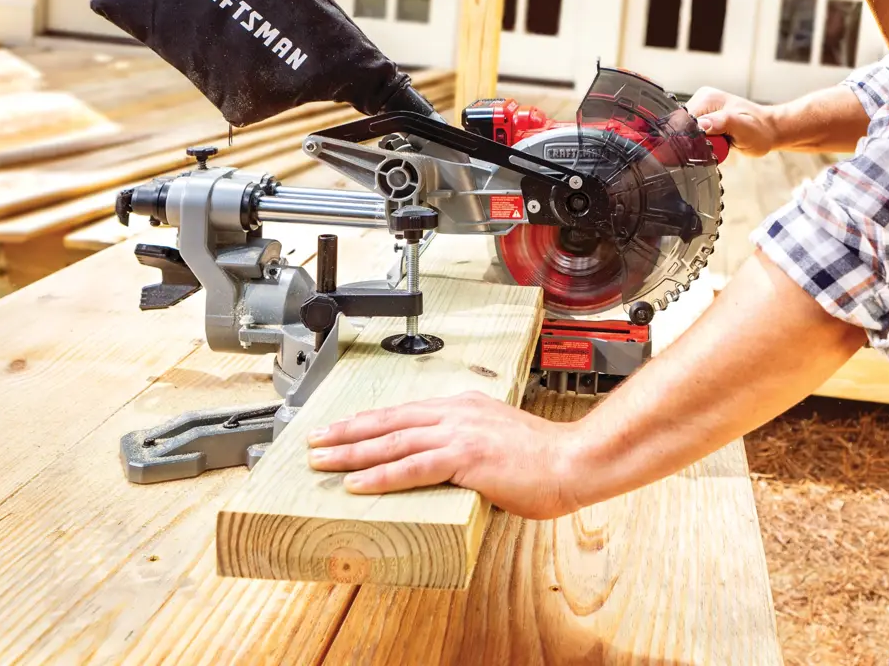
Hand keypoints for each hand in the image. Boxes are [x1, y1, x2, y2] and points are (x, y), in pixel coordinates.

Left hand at [306, 391, 584, 519]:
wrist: (574, 461)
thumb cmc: (545, 459)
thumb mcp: (501, 441)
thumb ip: (470, 449)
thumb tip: (449, 467)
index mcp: (465, 407)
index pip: (406, 412)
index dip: (369, 421)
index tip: (342, 428)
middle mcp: (458, 414)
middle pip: (389, 420)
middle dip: (348, 431)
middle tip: (315, 440)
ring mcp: (460, 434)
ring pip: (393, 441)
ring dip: (353, 452)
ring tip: (323, 461)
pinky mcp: (466, 458)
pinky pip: (413, 467)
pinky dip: (382, 475)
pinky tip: (358, 482)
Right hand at [683, 86, 778, 155]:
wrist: (769, 131)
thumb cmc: (759, 129)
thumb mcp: (742, 127)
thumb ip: (721, 123)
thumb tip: (701, 125)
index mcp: (707, 98)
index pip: (683, 120)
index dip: (689, 137)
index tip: (703, 146)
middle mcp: (702, 102)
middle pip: (683, 128)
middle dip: (695, 142)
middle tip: (718, 145)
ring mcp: (703, 112)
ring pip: (688, 135)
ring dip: (701, 145)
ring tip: (721, 144)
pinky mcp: (706, 122)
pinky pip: (695, 137)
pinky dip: (704, 145)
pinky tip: (719, 144)